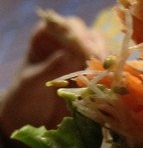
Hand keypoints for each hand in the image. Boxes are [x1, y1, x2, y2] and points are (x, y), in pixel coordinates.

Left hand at [0, 11, 106, 147]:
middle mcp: (66, 44)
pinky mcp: (94, 75)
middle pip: (89, 35)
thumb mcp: (30, 82)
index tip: (85, 49)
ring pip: (102, 50)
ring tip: (108, 75)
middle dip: (96, 47)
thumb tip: (69, 54)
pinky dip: (112, 74)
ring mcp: (82, 59)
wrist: (29, 122)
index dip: (76, 34)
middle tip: (100, 64)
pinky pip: (107, 69)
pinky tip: (113, 82)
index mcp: (46, 38)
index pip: (65, 26)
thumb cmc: (23, 99)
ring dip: (107, 60)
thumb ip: (49, 67)